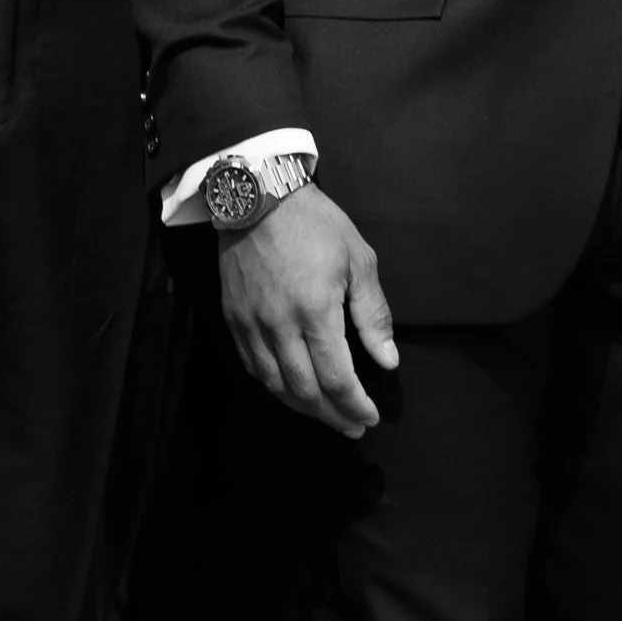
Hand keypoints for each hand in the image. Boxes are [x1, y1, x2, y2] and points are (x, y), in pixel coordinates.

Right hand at [218, 185, 398, 435]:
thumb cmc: (315, 223)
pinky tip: (291, 390)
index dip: (355, 405)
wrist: (258, 194)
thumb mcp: (358, 259)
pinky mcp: (233, 318)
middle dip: (332, 415)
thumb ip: (373, 314)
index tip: (370, 416)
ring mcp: (252, 324)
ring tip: (326, 414)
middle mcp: (280, 325)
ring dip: (303, 408)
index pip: (337, 378)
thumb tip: (387, 359)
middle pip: (305, 391)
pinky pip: (253, 367)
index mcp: (316, 310)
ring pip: (276, 385)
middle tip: (352, 426)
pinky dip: (274, 387)